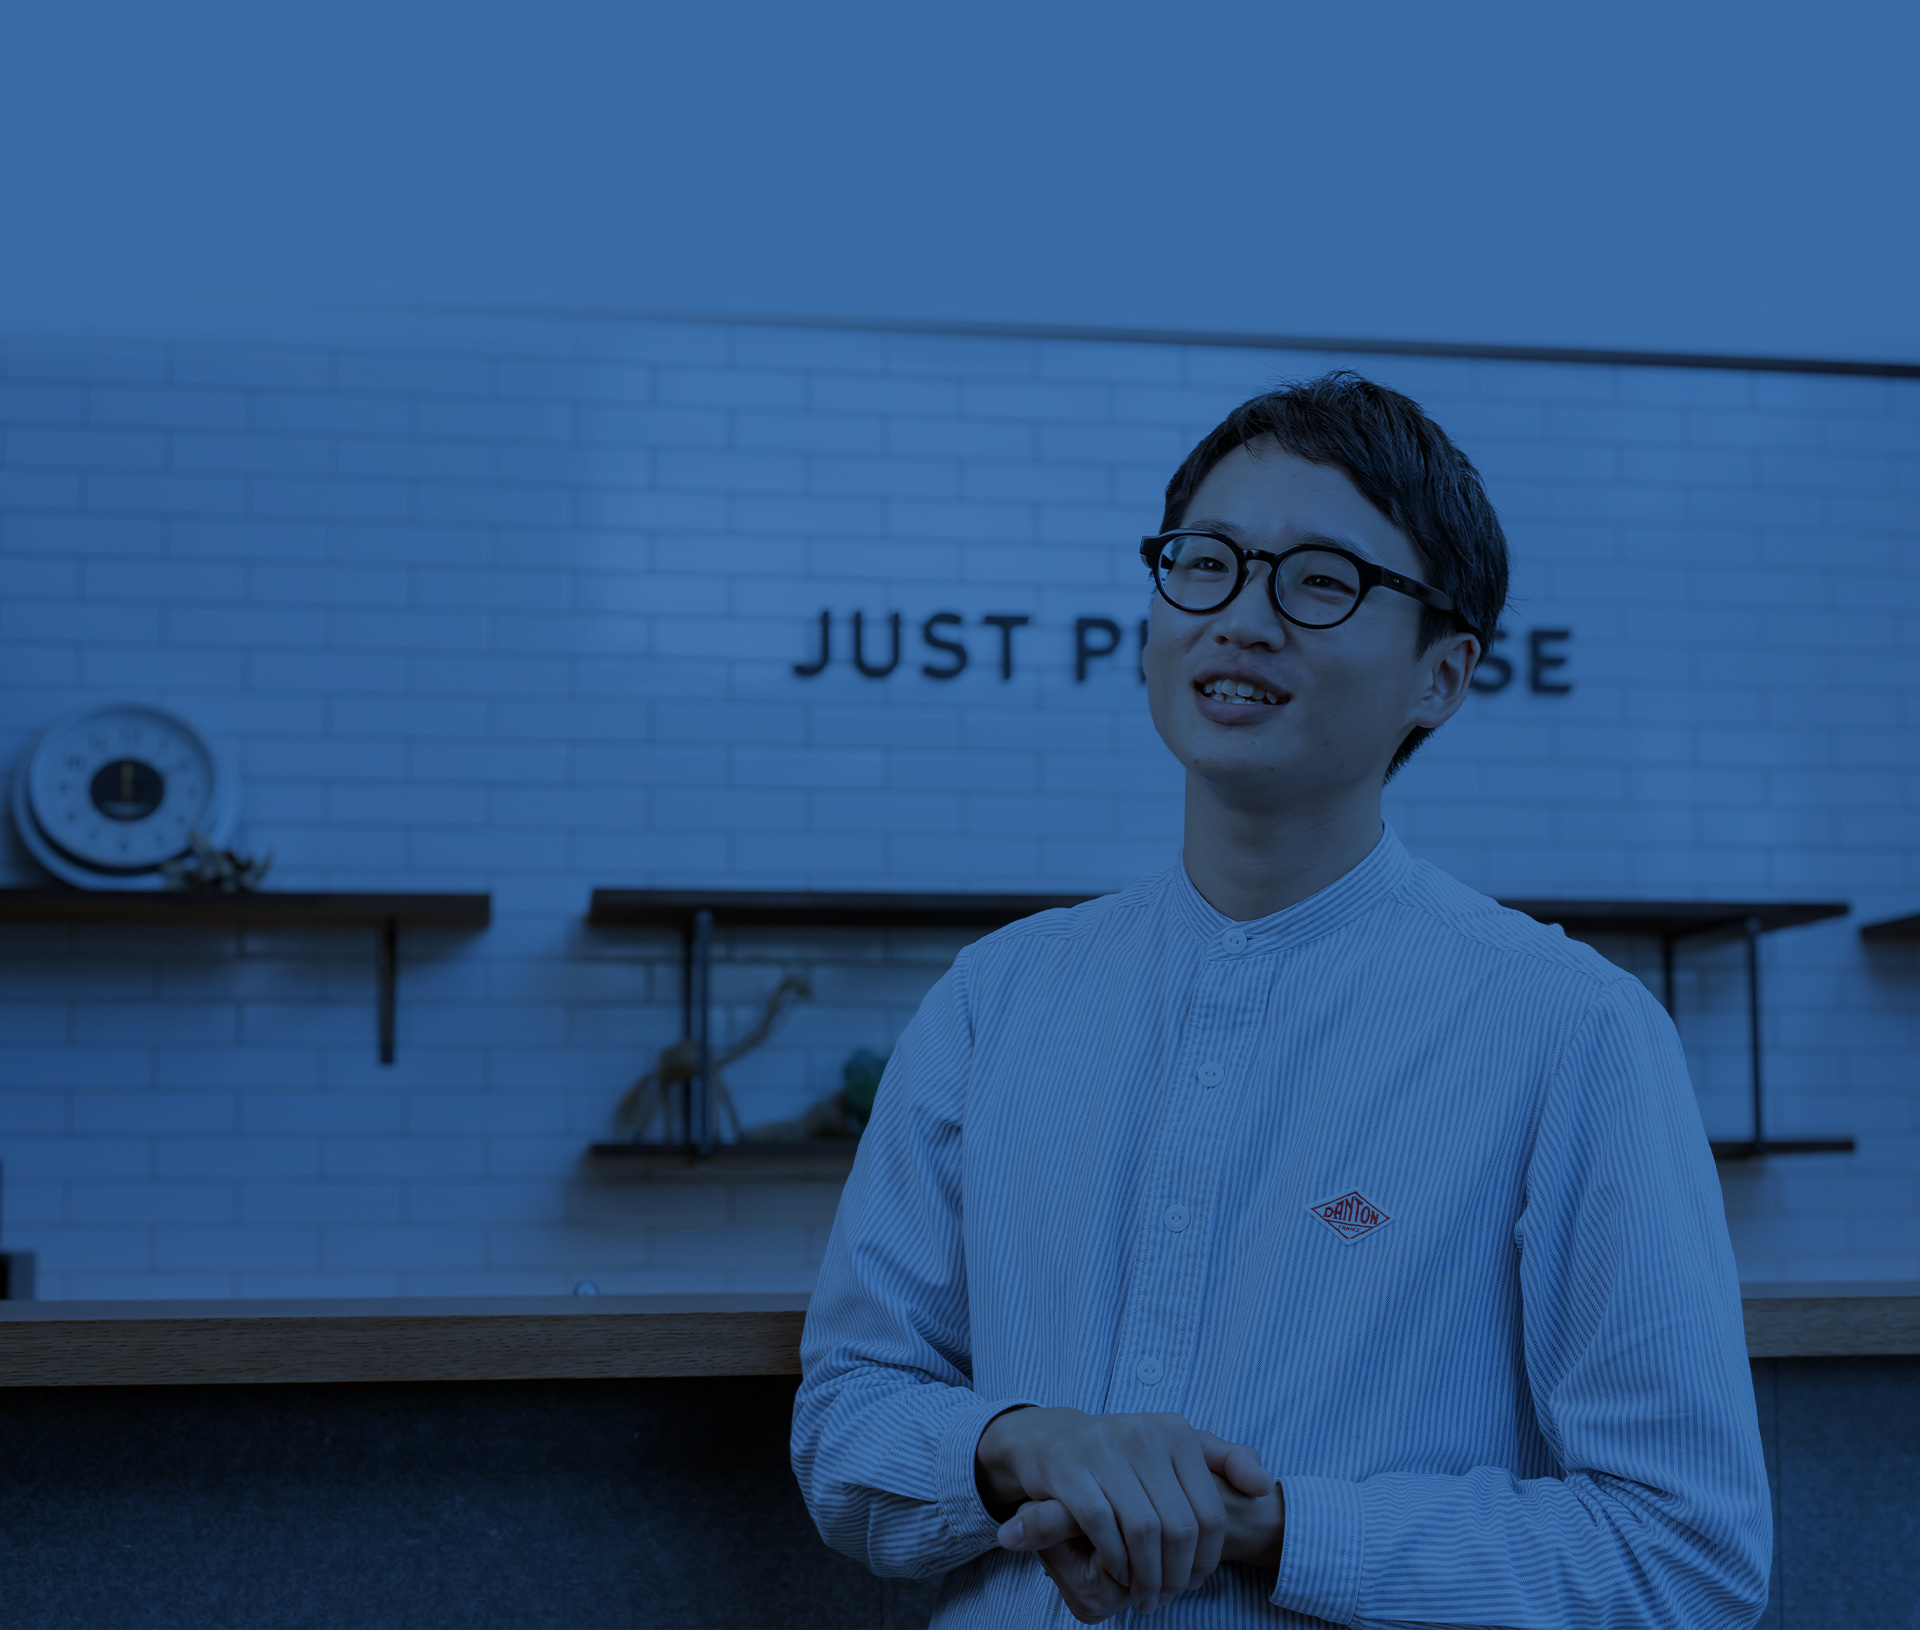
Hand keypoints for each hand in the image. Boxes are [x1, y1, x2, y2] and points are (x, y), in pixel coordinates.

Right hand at [975, 1406, 1271, 1615]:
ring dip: (1146, 1576)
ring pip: (1144, 1531)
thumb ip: (1225, 1461)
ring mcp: (1104, 1450)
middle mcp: (1143, 1434)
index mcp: (1176, 1433)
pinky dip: (1114, 1560)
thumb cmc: (1124, 1455)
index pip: (1209, 1514)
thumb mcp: (1176, 1447)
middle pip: (1179, 1528)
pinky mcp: (1070, 1470)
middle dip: (1176, 1575)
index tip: (1192, 1582)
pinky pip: (1103, 1528)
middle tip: (1167, 1597)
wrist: (1051, 1440)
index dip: (1205, 1560)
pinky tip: (1118, 1573)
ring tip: (1145, 1596)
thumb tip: (1264, 1486)